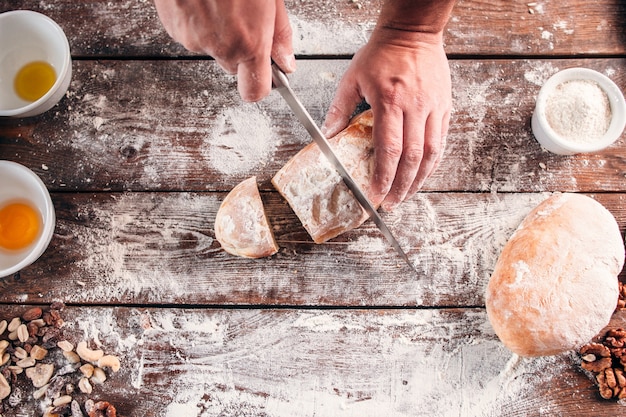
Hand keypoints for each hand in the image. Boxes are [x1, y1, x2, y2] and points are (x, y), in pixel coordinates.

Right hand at [153, 0, 295, 101]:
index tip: (268, 74)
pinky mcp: (172, 26)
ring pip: (211, 46)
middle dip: (240, 47)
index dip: (261, 83)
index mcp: (248, 43)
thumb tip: (286, 60)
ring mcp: (192, 38)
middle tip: (243, 15)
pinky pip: (191, 32)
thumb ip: (279, 33)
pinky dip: (197, 18)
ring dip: (218, 30)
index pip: (255, 91)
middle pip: (233, 65)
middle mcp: (219, 47)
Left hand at [323, 30, 450, 211]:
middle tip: (391, 203)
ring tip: (407, 194)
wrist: (412, 32)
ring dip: (420, 179)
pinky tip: (424, 173)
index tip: (376, 194)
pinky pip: (441, 140)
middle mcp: (415, 107)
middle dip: (401, 186)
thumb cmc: (381, 53)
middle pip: (412, 157)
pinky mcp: (444, 106)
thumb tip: (328, 136)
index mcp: (390, 102)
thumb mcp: (352, 78)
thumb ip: (339, 109)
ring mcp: (433, 107)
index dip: (384, 176)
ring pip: (431, 153)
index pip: (389, 149)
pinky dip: (432, 161)